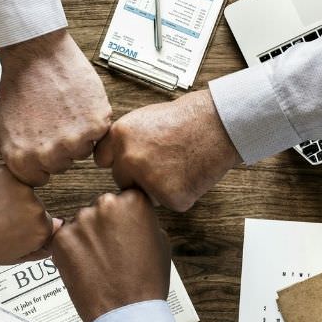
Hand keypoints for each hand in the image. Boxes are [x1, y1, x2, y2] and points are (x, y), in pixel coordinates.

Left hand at [0, 29, 111, 185]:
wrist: (36, 56)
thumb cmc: (18, 86)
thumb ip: (7, 155)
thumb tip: (17, 170)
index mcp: (22, 160)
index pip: (38, 179)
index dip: (40, 161)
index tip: (41, 145)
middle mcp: (48, 155)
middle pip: (61, 166)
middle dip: (57, 148)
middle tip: (51, 122)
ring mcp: (74, 141)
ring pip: (81, 152)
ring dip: (76, 136)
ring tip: (64, 113)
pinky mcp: (95, 125)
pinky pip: (98, 135)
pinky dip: (91, 122)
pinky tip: (76, 106)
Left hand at [0, 165, 59, 265]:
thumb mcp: (12, 257)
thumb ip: (39, 247)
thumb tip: (55, 232)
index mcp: (41, 230)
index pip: (46, 223)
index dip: (27, 227)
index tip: (13, 230)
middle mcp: (36, 207)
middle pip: (35, 205)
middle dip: (20, 210)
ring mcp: (21, 188)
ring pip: (22, 189)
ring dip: (11, 195)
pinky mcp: (5, 172)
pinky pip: (9, 176)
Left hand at [49, 190, 169, 321]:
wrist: (126, 313)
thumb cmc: (146, 281)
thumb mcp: (160, 241)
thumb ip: (143, 220)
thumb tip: (131, 216)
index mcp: (132, 201)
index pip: (124, 198)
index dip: (123, 217)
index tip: (124, 230)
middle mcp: (105, 204)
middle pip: (100, 208)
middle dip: (103, 225)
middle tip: (111, 250)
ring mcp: (80, 220)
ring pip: (81, 223)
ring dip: (86, 237)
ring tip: (98, 262)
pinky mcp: (61, 238)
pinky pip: (64, 238)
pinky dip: (71, 250)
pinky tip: (85, 266)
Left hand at [94, 89, 240, 211]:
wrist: (218, 124)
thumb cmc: (186, 119)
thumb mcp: (143, 119)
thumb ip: (125, 141)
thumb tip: (112, 158)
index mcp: (119, 136)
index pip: (102, 160)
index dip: (118, 160)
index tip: (129, 161)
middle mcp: (129, 158)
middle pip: (122, 180)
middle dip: (138, 176)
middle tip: (163, 161)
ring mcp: (149, 179)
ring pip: (145, 194)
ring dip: (158, 187)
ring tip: (179, 164)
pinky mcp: (170, 197)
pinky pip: (169, 202)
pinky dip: (181, 193)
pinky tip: (190, 173)